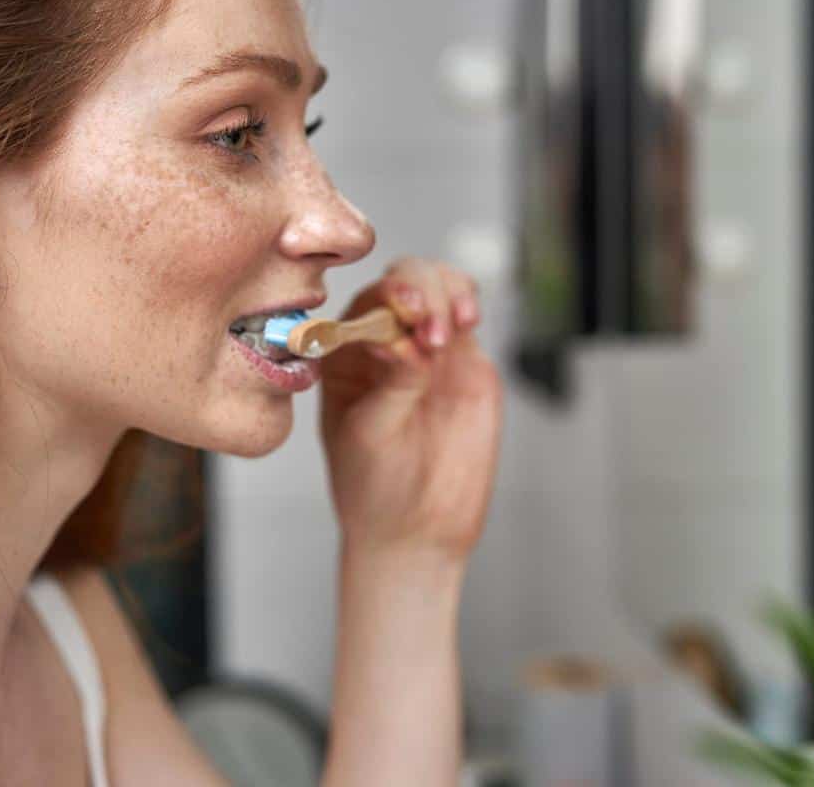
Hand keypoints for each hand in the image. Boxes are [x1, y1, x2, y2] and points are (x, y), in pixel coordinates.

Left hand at [318, 256, 503, 563]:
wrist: (415, 530)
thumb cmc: (373, 486)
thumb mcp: (370, 435)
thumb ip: (391, 384)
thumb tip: (408, 340)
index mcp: (345, 353)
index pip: (365, 302)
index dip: (386, 296)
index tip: (402, 311)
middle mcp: (385, 341)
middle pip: (405, 283)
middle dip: (422, 290)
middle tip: (430, 325)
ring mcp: (429, 349)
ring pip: (441, 289)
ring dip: (449, 293)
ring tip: (453, 325)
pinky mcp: (465, 364)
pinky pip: (467, 319)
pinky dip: (468, 307)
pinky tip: (467, 322)